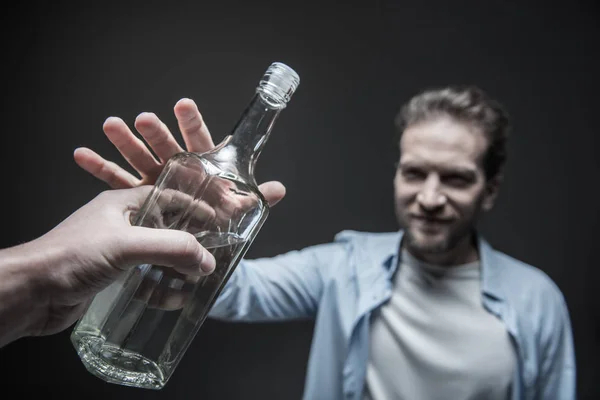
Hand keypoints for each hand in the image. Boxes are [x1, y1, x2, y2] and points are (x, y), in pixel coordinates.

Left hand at [0, 186, 215, 345]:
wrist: (31, 293)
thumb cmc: (69, 256)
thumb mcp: (127, 244)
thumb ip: (171, 248)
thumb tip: (206, 260)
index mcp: (124, 204)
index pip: (170, 198)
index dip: (196, 208)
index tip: (220, 221)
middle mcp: (122, 225)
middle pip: (167, 230)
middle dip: (190, 244)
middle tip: (211, 256)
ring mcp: (117, 252)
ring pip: (159, 257)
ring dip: (178, 269)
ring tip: (197, 281)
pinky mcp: (112, 277)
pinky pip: (146, 280)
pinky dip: (162, 289)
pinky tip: (175, 299)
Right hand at [73, 98, 285, 206]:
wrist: (197, 249)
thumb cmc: (216, 221)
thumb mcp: (233, 212)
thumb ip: (252, 199)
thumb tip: (278, 189)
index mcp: (202, 169)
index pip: (199, 142)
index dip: (193, 124)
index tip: (183, 105)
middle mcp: (177, 172)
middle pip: (166, 148)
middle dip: (156, 133)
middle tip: (144, 118)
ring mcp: (154, 184)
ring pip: (138, 160)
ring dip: (125, 144)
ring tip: (111, 124)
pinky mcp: (135, 201)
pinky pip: (116, 185)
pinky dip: (100, 170)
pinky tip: (83, 154)